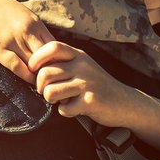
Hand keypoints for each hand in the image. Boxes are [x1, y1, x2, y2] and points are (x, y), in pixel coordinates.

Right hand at [0, 0, 55, 85]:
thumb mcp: (22, 14)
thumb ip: (35, 29)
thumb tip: (47, 46)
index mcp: (34, 23)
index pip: (55, 46)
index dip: (58, 61)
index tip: (57, 71)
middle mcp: (26, 31)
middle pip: (47, 56)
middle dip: (51, 70)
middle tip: (52, 82)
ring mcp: (11, 40)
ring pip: (33, 63)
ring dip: (39, 75)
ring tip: (43, 85)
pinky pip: (15, 65)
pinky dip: (25, 75)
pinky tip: (28, 81)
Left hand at [28, 41, 146, 125]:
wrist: (125, 102)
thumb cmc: (97, 85)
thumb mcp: (83, 66)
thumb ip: (64, 62)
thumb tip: (34, 65)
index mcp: (79, 55)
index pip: (51, 47)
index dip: (36, 59)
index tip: (35, 70)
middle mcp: (83, 66)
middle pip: (44, 73)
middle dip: (40, 87)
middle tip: (48, 92)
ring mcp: (87, 83)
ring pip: (50, 92)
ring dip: (51, 100)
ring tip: (62, 100)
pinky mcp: (90, 101)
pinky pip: (63, 109)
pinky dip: (65, 112)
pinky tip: (74, 109)